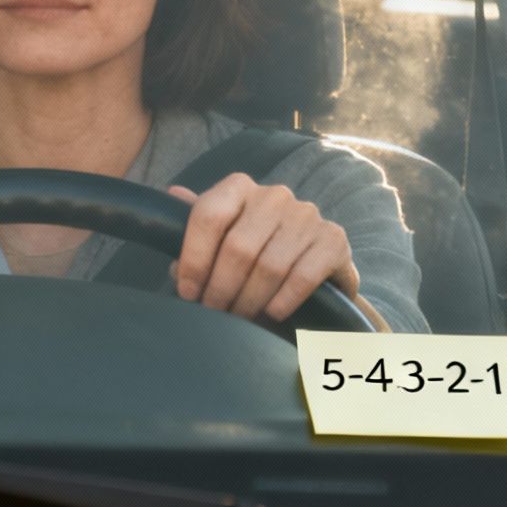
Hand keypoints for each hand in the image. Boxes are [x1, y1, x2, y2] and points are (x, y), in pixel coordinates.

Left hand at [166, 173, 357, 321]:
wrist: (315, 265)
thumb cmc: (257, 250)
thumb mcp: (224, 235)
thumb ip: (200, 222)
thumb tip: (172, 194)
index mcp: (240, 188)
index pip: (208, 216)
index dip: (193, 259)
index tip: (188, 292)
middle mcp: (274, 195)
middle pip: (238, 247)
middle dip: (220, 288)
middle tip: (214, 313)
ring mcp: (307, 215)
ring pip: (269, 266)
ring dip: (249, 300)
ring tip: (239, 318)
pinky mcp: (333, 239)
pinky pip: (302, 276)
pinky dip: (282, 300)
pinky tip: (271, 313)